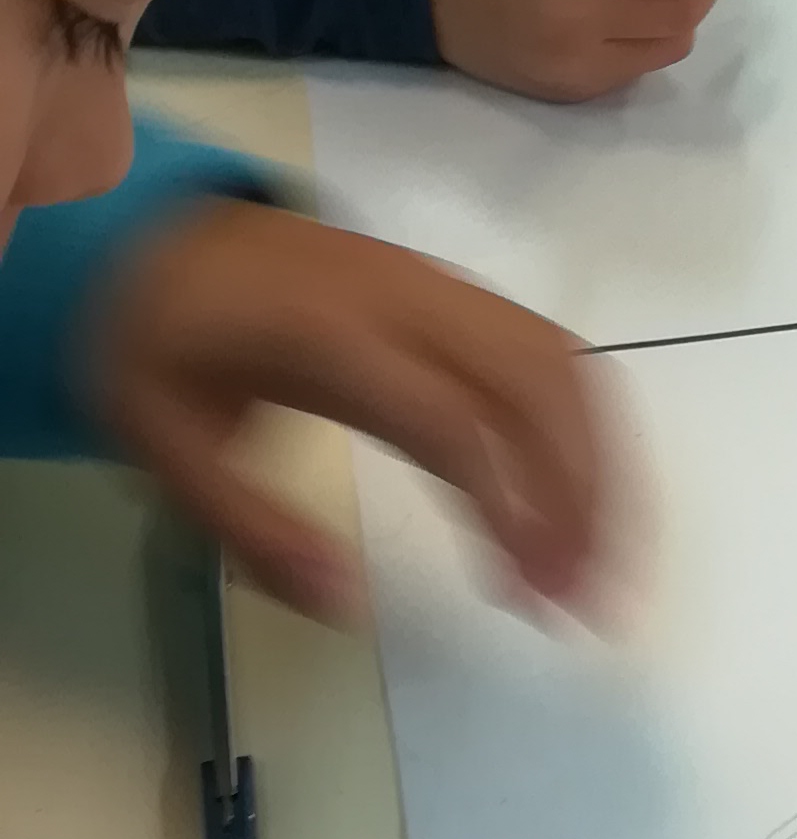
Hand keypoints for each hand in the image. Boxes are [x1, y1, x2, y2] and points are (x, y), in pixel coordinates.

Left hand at [87, 194, 621, 622]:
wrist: (153, 234)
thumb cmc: (158, 346)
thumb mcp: (164, 447)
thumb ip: (253, 528)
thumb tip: (348, 604)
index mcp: (327, 333)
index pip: (451, 418)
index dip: (507, 505)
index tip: (534, 595)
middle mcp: (406, 298)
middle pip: (536, 383)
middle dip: (583, 495)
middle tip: (590, 601)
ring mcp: (441, 287)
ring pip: (561, 364)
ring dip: (600, 465)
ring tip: (600, 565)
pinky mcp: (458, 294)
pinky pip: (550, 350)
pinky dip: (586, 427)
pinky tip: (583, 499)